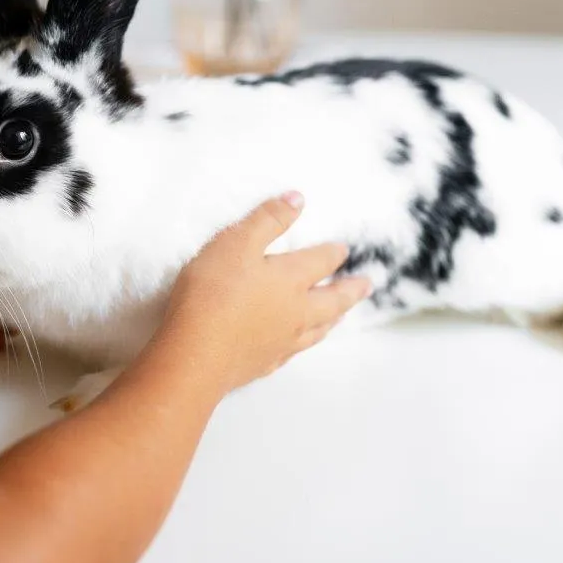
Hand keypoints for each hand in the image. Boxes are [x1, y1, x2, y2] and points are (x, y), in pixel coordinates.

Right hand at [162, 192, 370, 394]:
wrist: (196, 353)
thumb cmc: (213, 292)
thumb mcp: (235, 243)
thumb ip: (267, 219)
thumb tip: (298, 199)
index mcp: (290, 279)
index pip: (320, 262)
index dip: (332, 253)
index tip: (344, 249)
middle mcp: (295, 312)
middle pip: (332, 300)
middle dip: (350, 291)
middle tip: (366, 286)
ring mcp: (282, 342)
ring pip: (317, 329)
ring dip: (332, 319)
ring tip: (341, 316)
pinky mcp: (264, 364)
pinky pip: (293, 352)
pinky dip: (303, 344)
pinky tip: (297, 345)